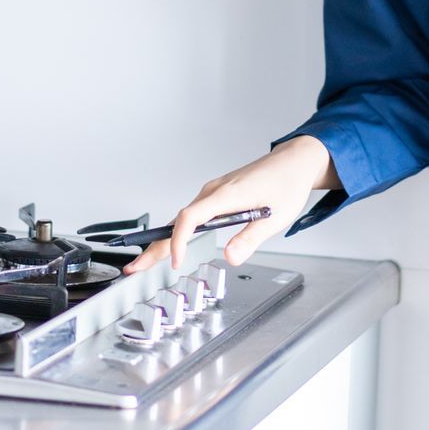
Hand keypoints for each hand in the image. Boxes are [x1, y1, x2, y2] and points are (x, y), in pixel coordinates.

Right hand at [121, 136, 336, 274]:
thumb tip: (229, 258)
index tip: (175, 261)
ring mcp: (214, 192)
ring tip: (146, 261)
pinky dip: (178, 231)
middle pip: (177, 220)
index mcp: (226, 195)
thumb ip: (249, 238)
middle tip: (134, 268)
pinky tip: (172, 244)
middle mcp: (214, 191)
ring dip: (164, 239)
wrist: (294, 161)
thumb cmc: (286, 184)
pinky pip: (192, 214)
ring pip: (183, 218)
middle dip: (154, 245)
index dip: (178, 240)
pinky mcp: (218, 195)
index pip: (190, 217)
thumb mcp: (275, 218)